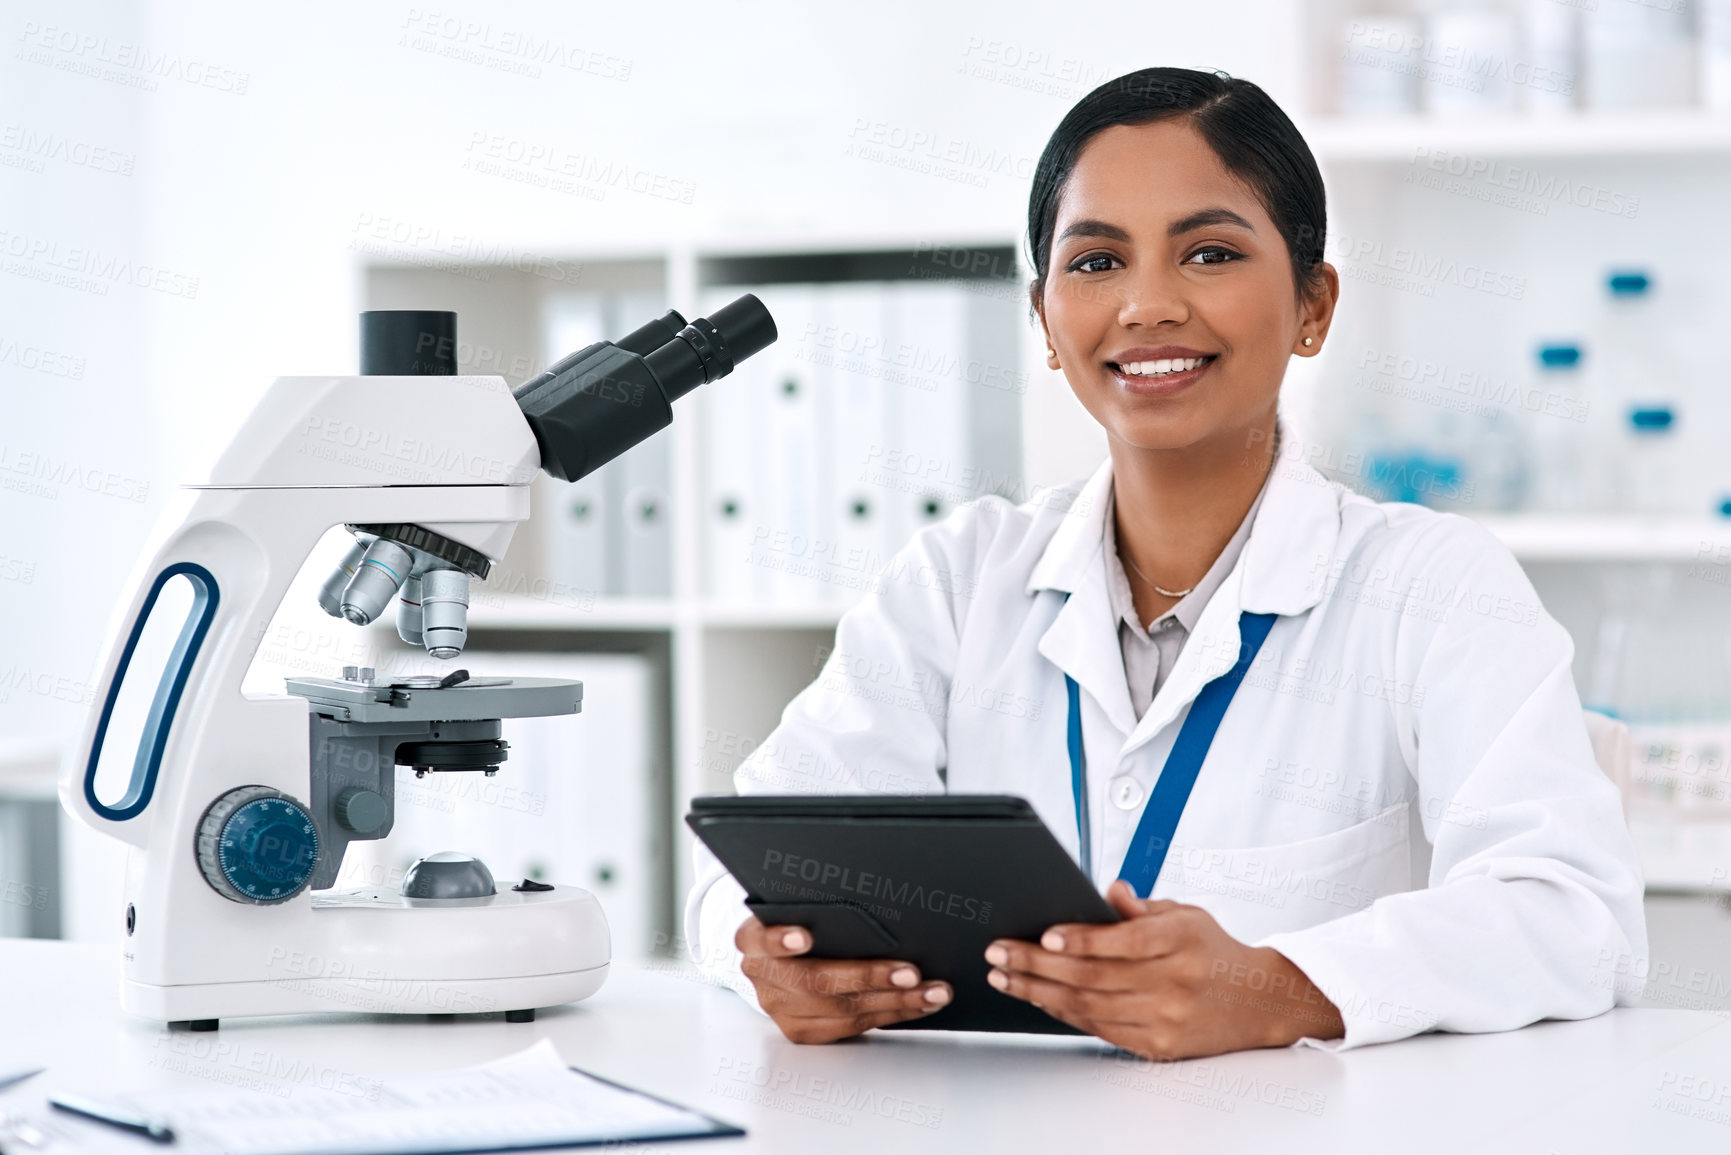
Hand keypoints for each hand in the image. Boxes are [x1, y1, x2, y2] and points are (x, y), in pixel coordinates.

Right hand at [734, 916, 952, 1043]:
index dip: (780, 940)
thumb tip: (878, 894)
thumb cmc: (796, 917)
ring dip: (895, 1002)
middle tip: (910, 972)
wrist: (774, 951)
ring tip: (932, 991)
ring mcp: (781, 1009)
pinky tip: (920, 1003)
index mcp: (752, 938)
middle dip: (868, 977)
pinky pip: (853, 1027)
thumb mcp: (796, 902)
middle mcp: (762, 976)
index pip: (761, 938)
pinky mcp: (803, 1030)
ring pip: (842, 1011)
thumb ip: (817, 904)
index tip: (804, 936)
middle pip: (815, 982)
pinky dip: (893, 1014)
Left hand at [983, 880, 1343, 1059]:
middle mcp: (1175, 982)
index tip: (1044, 934)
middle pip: (1095, 977)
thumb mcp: (1186, 913)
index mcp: (1182, 940)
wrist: (1257, 1002)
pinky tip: (1038, 998)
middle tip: (1000, 953)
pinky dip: (1063, 1013)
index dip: (1082, 940)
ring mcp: (1166, 1018)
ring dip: (1039, 992)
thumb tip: (1108, 890)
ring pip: (1090, 1007)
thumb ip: (1142, 906)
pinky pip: (1099, 1029)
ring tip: (1005, 977)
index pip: (1125, 942)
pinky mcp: (1158, 1045)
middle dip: (1038, 965)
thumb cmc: (1213, 950)